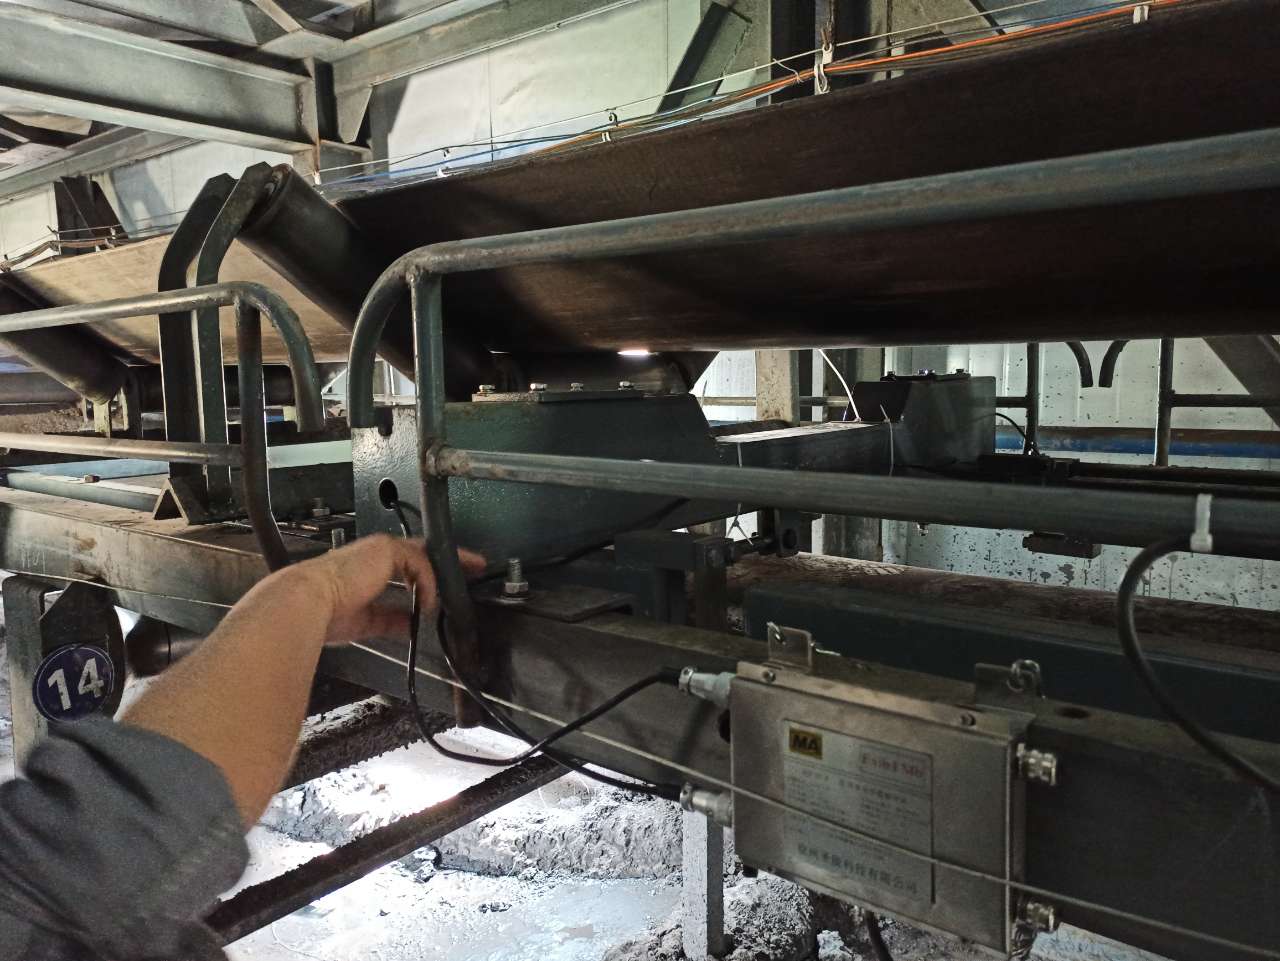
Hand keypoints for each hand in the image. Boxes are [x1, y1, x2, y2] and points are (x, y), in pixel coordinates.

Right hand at [279, 533, 483, 645]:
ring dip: (447, 566)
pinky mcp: (386, 550)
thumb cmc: (323, 613)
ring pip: (424, 553)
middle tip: (476, 565)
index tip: (444, 588)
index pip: (404, 568)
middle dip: (449, 559)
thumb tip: (411, 627)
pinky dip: (428, 583)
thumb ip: (389, 621)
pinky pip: (418, 563)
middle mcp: (373, 554)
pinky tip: (429, 602)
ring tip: (470, 574)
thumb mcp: (366, 621)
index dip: (426, 577)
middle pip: (421, 553)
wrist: (307, 602)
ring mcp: (380, 549)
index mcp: (365, 570)